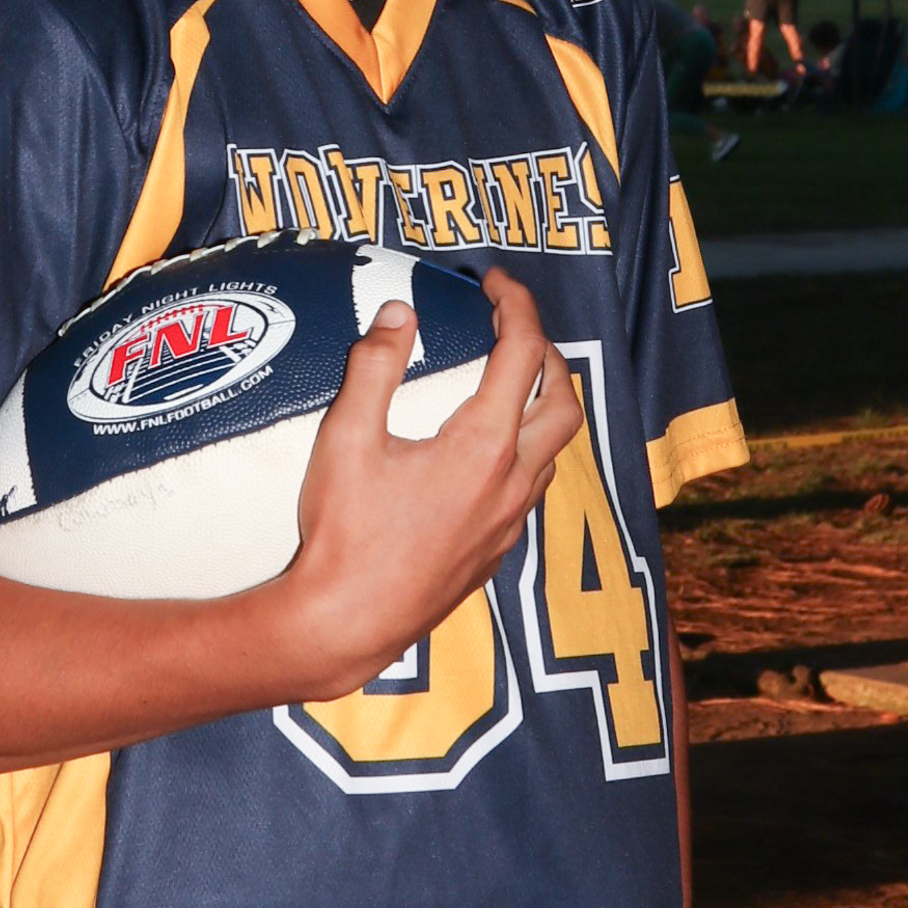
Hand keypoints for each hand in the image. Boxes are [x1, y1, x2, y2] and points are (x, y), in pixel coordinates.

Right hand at [280, 267, 581, 701]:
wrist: (347, 623)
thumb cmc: (343, 534)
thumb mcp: (345, 438)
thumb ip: (374, 366)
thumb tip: (400, 313)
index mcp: (483, 445)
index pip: (522, 353)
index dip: (515, 306)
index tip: (493, 284)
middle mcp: (511, 482)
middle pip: (564, 402)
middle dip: (547, 355)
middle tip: (511, 330)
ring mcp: (509, 522)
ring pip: (554, 451)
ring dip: (542, 407)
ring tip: (506, 385)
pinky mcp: (496, 553)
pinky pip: (531, 488)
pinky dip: (525, 452)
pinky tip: (484, 455)